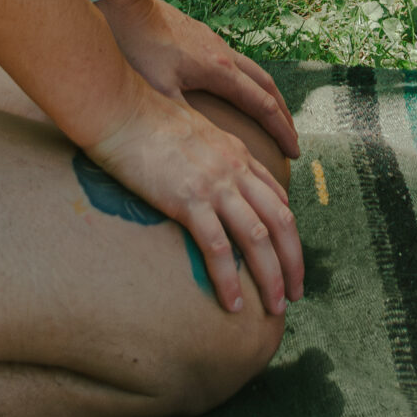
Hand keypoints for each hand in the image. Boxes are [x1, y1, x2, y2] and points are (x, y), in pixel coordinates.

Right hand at [89, 84, 303, 318]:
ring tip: (277, 308)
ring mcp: (214, 185)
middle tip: (295, 293)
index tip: (288, 259)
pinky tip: (232, 305)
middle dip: (294, 262)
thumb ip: (211, 157)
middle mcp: (235, 170)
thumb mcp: (193, 133)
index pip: (277, 198)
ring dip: (272, 277)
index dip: (288, 233)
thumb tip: (211, 182)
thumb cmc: (146, 120)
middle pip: (281, 221)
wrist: (121, 109)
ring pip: (259, 238)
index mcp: (238, 154)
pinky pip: (218, 248)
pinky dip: (229, 280)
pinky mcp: (188, 200)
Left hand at [99, 0, 299, 160]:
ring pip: (254, 72)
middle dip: (283, 115)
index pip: (261, 105)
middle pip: (267, 87)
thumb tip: (199, 146)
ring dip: (268, 96)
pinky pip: (239, 62)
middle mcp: (225, 56)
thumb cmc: (140, 47)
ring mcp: (216, 43)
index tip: (294, 152)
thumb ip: (181, 117)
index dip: (280, 130)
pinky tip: (237, 90)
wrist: (127, 8)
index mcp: (220, 72)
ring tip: (273, 117)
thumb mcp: (158, 88)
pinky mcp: (205, 37)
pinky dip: (249, 81)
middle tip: (292, 140)